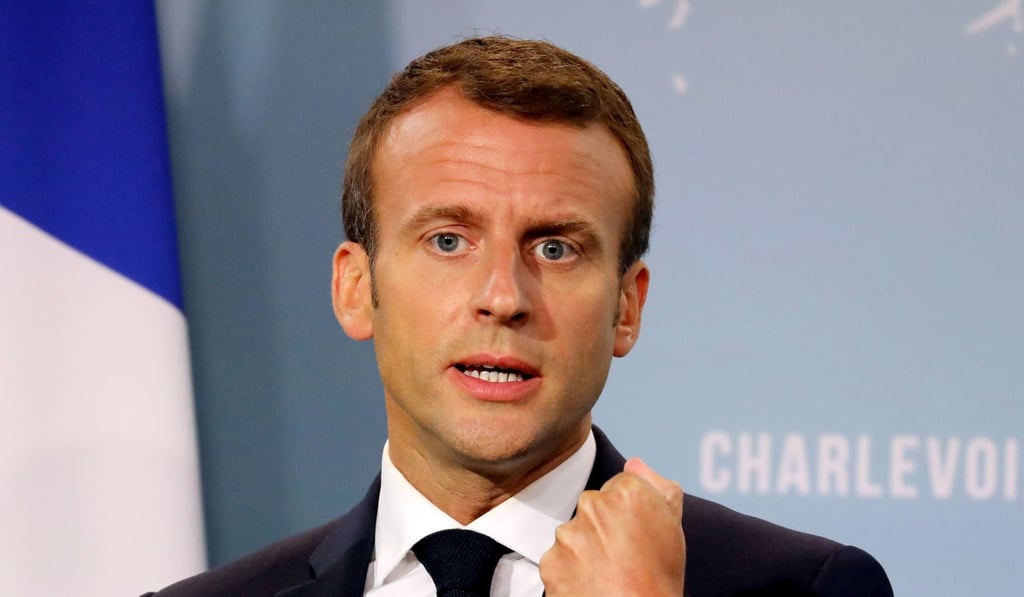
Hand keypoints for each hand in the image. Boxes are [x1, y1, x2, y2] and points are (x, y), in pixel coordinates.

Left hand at [540, 458, 685, 595]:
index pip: (620, 486)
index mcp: (627, 491)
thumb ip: (658, 486)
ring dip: (585, 548)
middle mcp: (593, 505)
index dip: (630, 511)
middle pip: (594, 506)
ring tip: (609, 573)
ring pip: (574, 533)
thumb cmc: (660, 578)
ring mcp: (568, 534)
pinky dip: (570, 571)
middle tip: (624, 555)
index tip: (638, 534)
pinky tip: (592, 583)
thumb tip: (633, 463)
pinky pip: (558, 559)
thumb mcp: (673, 526)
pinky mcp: (550, 561)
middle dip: (604, 526)